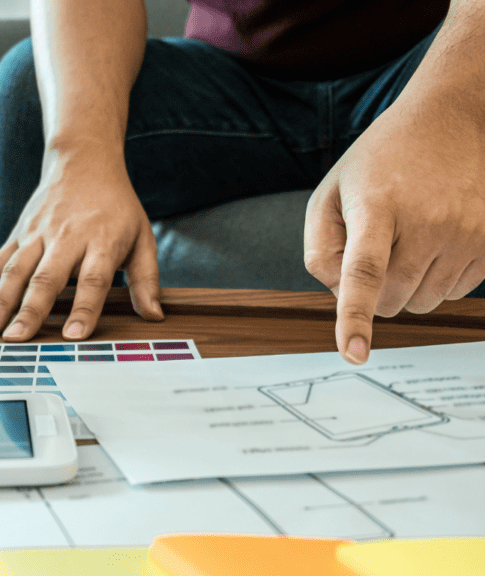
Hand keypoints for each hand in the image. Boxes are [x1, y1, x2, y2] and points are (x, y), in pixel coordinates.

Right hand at [0, 154, 163, 341]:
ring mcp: (37, 233)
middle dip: (29, 311)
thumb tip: (154, 316)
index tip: (73, 337)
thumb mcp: (142, 237)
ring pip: (15, 270)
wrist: (83, 161)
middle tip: (17, 340)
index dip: (83, 309)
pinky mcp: (19, 231)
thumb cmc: (116, 206)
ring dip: (0, 302)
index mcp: (102, 240)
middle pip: (46, 277)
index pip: (93, 280)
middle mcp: (66, 236)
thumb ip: (147, 279)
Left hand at [304, 97, 484, 363]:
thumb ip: (320, 248)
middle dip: (374, 293)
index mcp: (378, 204)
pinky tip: (433, 240)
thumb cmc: (380, 160)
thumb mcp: (330, 193)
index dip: (356, 315)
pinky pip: (455, 292)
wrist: (449, 118)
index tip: (353, 352)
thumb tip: (339, 298)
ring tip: (406, 237)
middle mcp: (429, 219)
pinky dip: (436, 278)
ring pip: (423, 302)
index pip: (365, 270)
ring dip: (406, 286)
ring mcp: (468, 230)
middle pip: (392, 300)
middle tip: (373, 251)